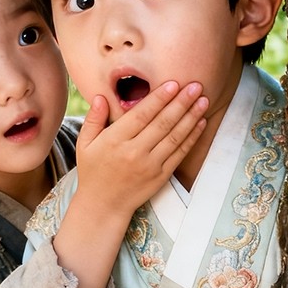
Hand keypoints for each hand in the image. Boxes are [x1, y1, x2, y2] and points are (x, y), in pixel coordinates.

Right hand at [52, 81, 207, 287]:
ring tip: (203, 99)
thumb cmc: (93, 171)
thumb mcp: (85, 144)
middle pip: (162, 123)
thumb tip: (101, 97)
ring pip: (175, 136)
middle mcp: (134, 152)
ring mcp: (150, 165)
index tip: (173, 83)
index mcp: (115, 140)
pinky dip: (192, 137)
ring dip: (191, 117)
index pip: (141, 115)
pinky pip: (180, 153)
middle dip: (181, 102)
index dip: (159, 98)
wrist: (104, 205)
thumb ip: (93, 119)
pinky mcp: (161, 175)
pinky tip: (200, 122)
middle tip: (195, 85)